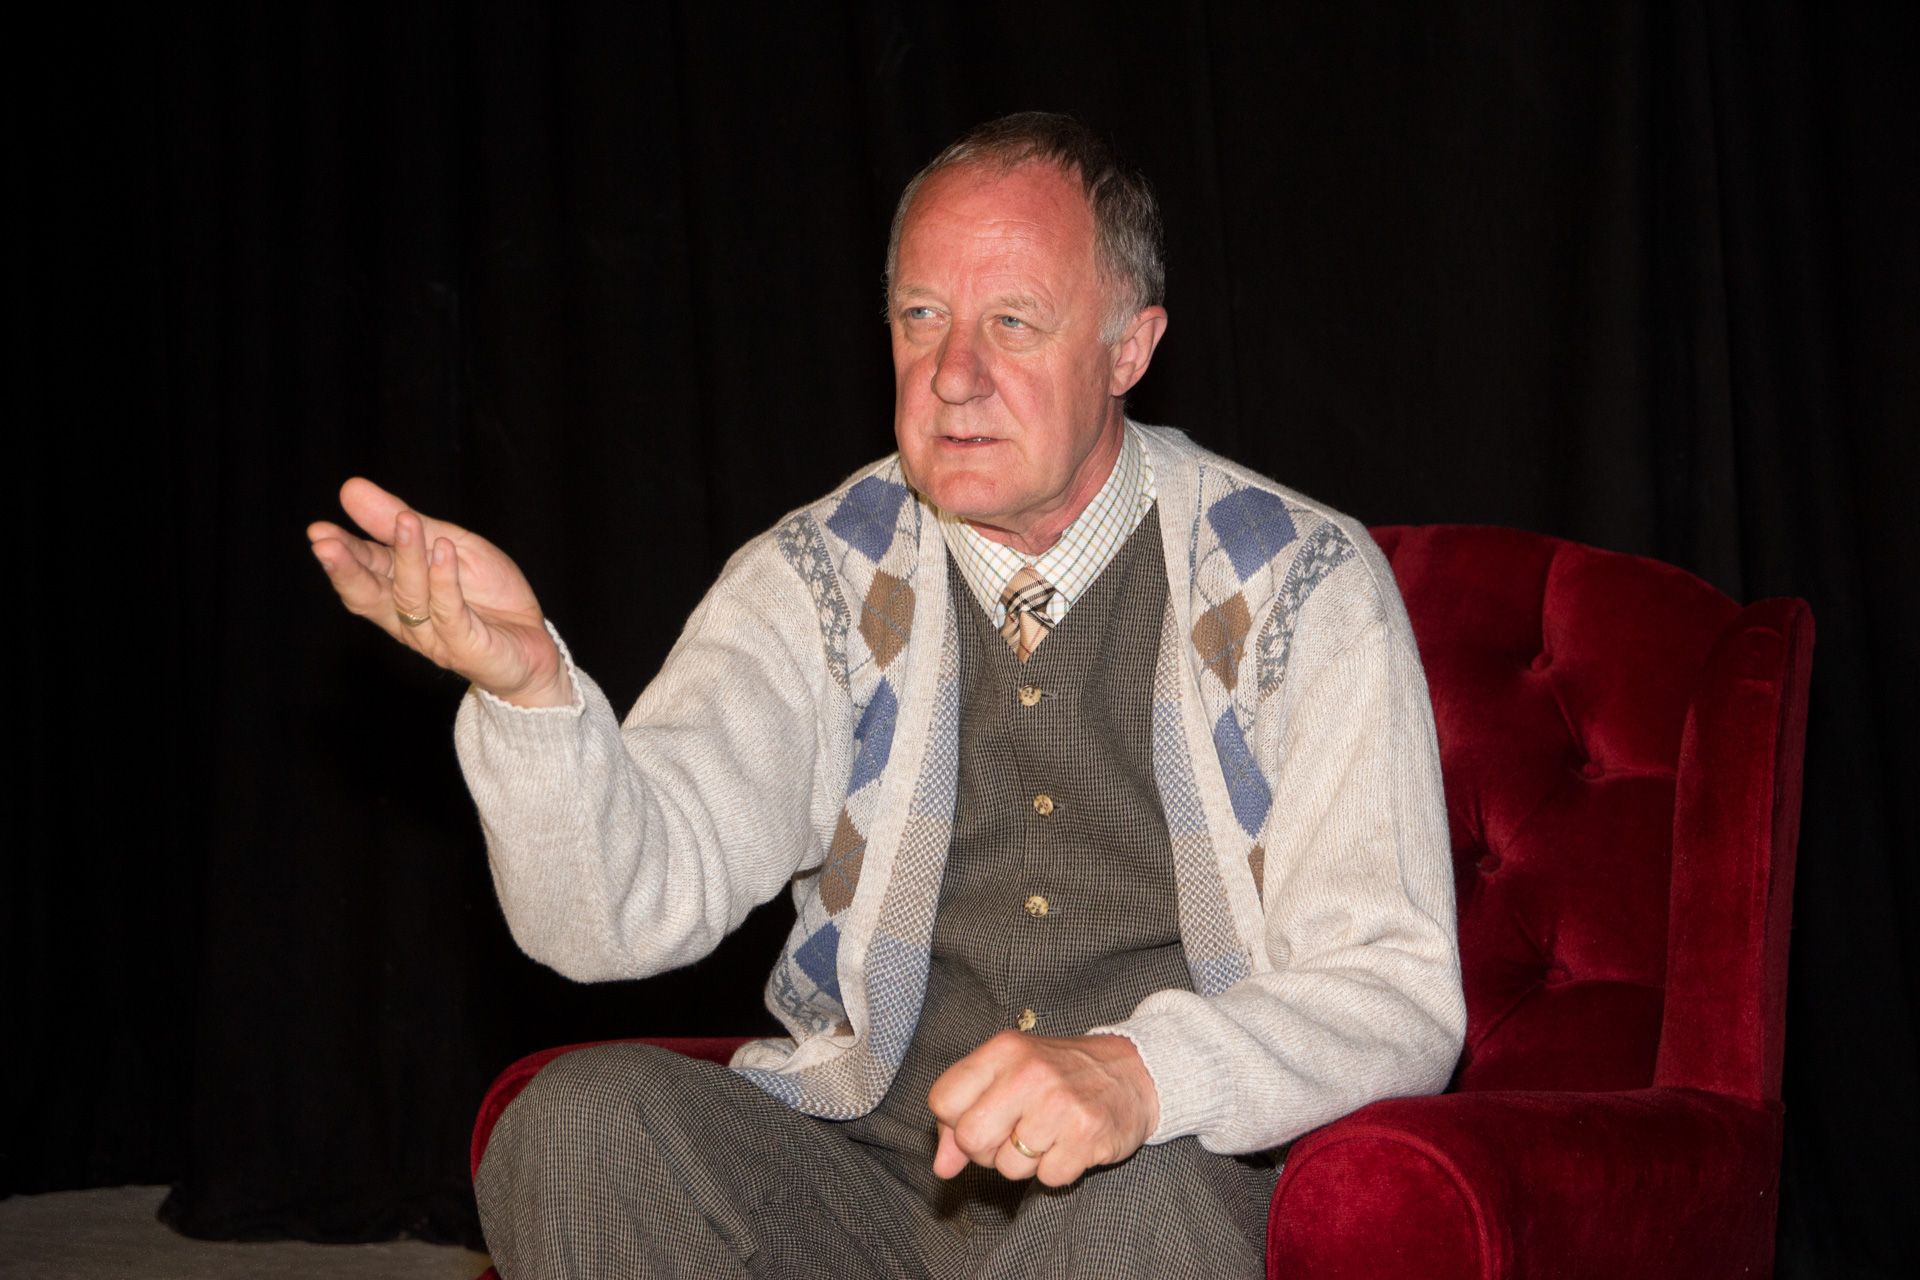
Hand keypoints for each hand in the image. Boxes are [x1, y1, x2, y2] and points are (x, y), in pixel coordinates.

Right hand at [307, 477, 571, 707]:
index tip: (319, 531)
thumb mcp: (449, 544)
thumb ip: (405, 524)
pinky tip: (442, 551)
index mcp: (398, 593)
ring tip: (405, 520)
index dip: (342, 553)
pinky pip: (451, 613)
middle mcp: (409, 619)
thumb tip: (351, 490)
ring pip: (411, 597)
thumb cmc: (487, 595)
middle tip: (325, 542)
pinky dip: (445, 580)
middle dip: (347, 567)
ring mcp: (436, 636)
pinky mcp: (466, 648)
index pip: (364, 572)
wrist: (534, 643)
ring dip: (406, 557)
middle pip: (370, 594)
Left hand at [927, 1030, 1158, 1187]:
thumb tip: (942, 1167)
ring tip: (1048, 1135)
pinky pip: (1047, 1178)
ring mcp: (1059, 1104)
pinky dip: (1057, 1170)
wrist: (1134, 1071)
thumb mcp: (1008, 1076)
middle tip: (1013, 1136)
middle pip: (971, 1139)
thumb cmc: (1060, 1076)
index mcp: (1003, 1050)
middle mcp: (1029, 1073)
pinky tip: (1070, 1144)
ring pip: (1008, 1167)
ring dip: (1026, 1163)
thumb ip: (965, 1116)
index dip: (955, 1122)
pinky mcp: (1087, 1134)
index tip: (982, 1118)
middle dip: (987, 1150)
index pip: (943, 1101)